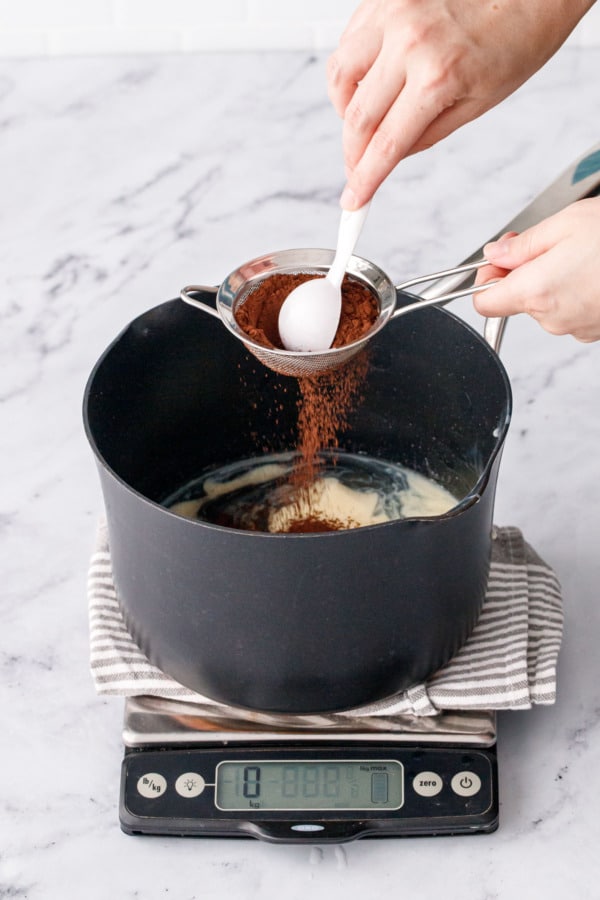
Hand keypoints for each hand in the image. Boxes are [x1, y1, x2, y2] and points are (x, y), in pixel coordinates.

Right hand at [328, 0, 593, 208]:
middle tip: (356, 168)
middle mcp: (409, 41)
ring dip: (344, 108)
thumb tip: (391, 157)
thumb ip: (428, 134)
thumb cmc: (517, 37)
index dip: (365, 179)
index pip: (387, 145)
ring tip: (362, 120)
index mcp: (438, 75)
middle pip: (357, 117)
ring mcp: (393, 13)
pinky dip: (351, 69)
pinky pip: (348, 41)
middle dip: (352, 154)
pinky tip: (369, 81)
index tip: (353, 199)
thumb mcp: (479, 102)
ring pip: (339, 76)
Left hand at [473, 198, 599, 342]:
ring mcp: (576, 328)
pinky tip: (598, 271)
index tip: (499, 260)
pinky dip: (579, 292)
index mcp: (536, 290)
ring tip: (585, 254)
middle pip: (519, 300)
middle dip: (527, 271)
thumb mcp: (567, 222)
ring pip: (548, 305)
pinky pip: (574, 311)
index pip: (484, 302)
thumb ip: (523, 244)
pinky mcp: (597, 331)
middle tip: (551, 243)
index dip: (486, 279)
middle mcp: (552, 317)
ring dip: (556, 280)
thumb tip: (497, 252)